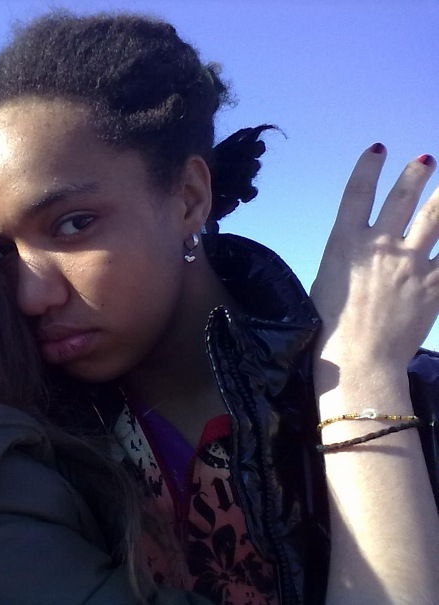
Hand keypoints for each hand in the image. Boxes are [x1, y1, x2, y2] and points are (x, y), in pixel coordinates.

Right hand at [311, 145, 438, 381]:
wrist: (359, 359)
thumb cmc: (329, 327)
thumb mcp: (326, 283)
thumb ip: (346, 260)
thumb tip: (358, 252)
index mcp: (345, 243)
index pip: (357, 193)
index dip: (368, 167)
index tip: (378, 149)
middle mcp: (379, 245)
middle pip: (402, 199)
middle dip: (415, 175)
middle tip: (426, 161)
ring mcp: (411, 263)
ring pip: (436, 219)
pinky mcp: (434, 284)